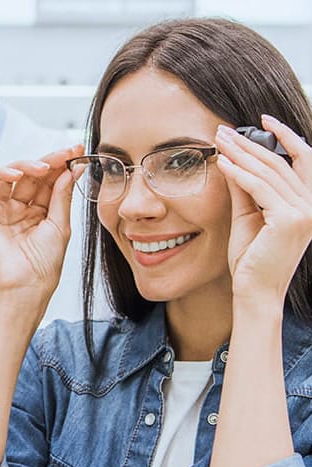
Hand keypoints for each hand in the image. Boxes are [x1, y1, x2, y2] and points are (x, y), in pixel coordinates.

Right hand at [0, 145, 83, 298]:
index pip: (48, 181)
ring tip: (44, 167)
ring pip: (9, 174)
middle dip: (49, 160)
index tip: (78, 152)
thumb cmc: (44, 264)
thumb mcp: (60, 225)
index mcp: (38, 213)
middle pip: (31, 175)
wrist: (25, 286)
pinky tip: (18, 175)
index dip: (61, 165)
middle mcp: (18, 208)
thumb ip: (62, 195)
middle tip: (66, 152)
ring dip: (27, 165)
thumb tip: (71, 169)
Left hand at [216, 116, 311, 302]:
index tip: (262, 119)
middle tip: (224, 130)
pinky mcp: (290, 220)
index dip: (285, 136)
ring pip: (269, 172)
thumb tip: (233, 160)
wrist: (253, 292)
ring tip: (219, 140)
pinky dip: (238, 173)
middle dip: (250, 143)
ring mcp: (305, 213)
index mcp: (308, 203)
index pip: (302, 159)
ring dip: (240, 153)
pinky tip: (222, 162)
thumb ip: (245, 190)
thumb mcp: (248, 217)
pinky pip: (259, 188)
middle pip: (280, 162)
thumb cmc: (251, 260)